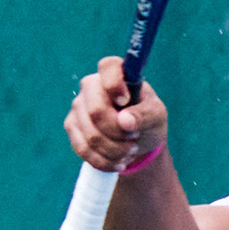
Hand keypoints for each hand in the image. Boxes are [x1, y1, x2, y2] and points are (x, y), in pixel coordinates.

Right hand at [64, 56, 167, 172]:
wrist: (137, 139)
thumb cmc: (147, 119)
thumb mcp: (156, 115)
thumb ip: (144, 114)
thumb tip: (125, 121)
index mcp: (114, 72)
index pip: (108, 67)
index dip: (115, 85)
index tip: (125, 101)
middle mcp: (91, 85)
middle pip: (96, 112)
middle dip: (119, 133)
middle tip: (134, 139)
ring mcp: (78, 106)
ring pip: (91, 136)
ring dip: (115, 151)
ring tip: (130, 152)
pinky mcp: (72, 127)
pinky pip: (83, 149)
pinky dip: (104, 161)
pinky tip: (118, 162)